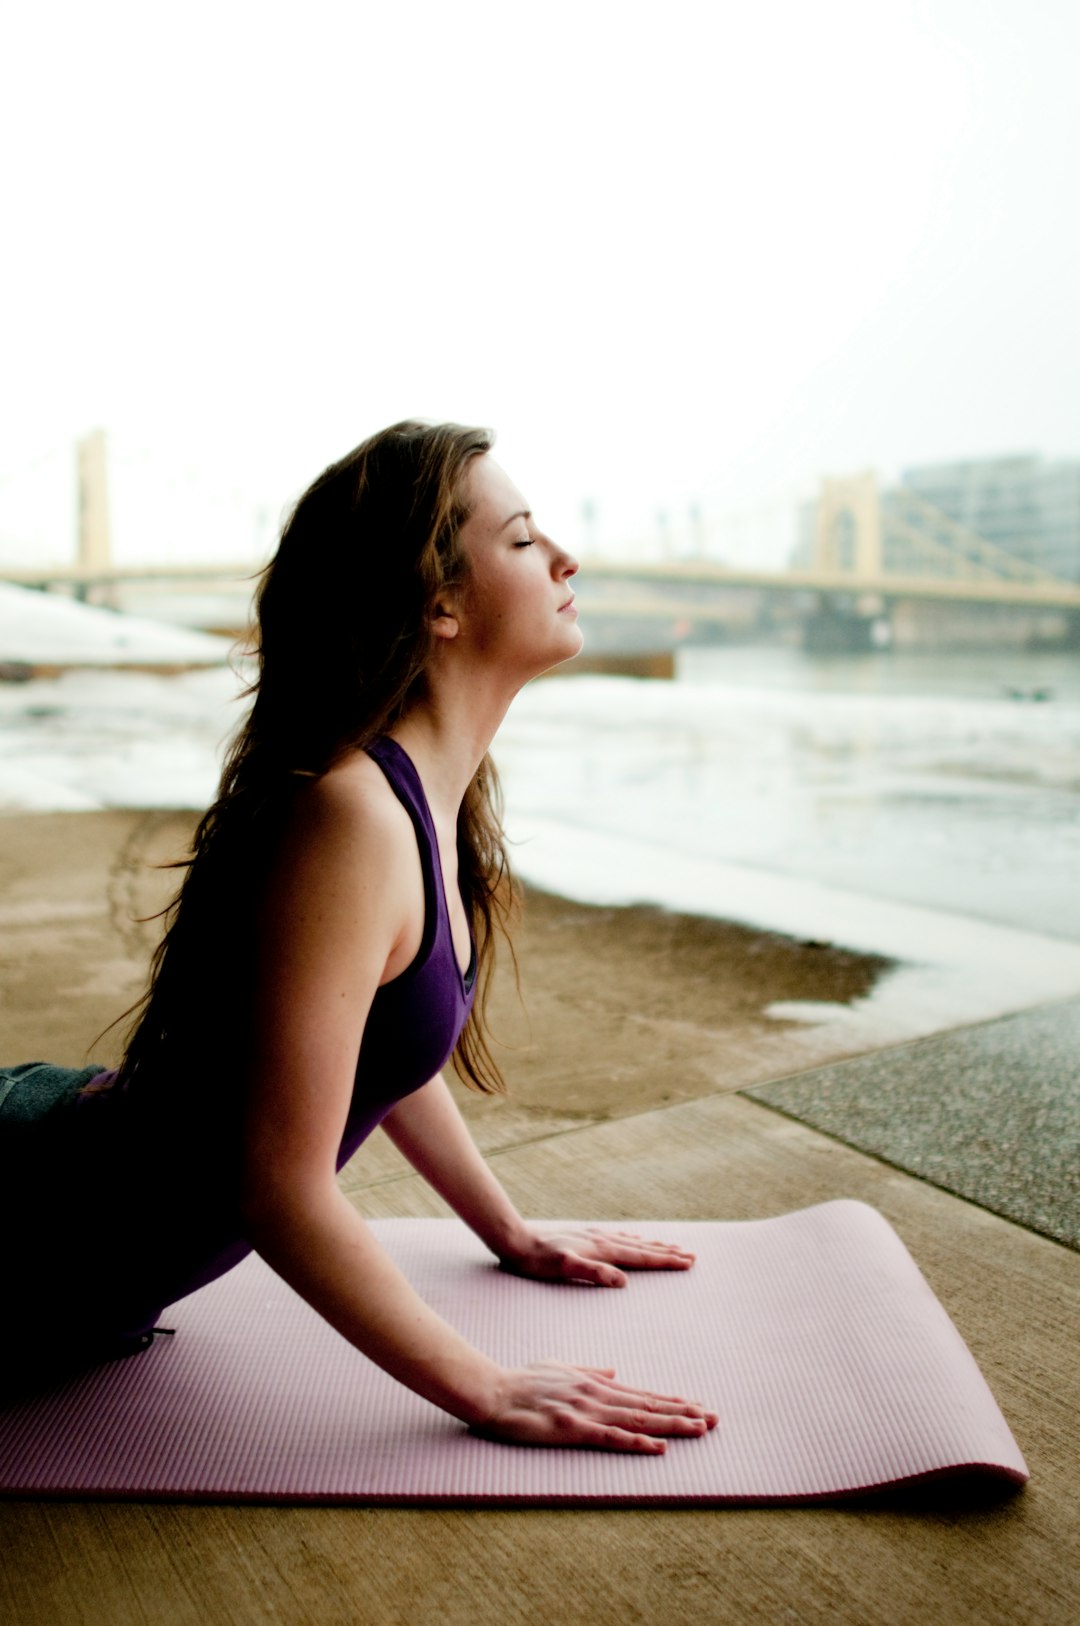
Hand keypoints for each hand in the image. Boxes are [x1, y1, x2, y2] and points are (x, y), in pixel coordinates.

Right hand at [472, 1361, 717, 1452]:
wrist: (493, 1390)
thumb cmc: (522, 1381)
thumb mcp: (560, 1368)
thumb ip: (590, 1370)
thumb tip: (615, 1371)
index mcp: (596, 1382)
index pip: (642, 1394)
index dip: (672, 1401)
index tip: (698, 1406)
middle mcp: (598, 1394)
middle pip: (649, 1405)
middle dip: (684, 1412)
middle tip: (715, 1418)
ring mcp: (587, 1410)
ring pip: (638, 1419)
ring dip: (672, 1424)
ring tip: (700, 1428)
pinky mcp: (573, 1428)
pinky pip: (612, 1437)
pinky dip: (638, 1442)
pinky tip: (659, 1447)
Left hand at [498, 1226, 695, 1287]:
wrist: (516, 1240)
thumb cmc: (538, 1260)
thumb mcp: (564, 1268)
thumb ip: (593, 1272)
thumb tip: (623, 1281)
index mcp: (602, 1250)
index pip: (641, 1257)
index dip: (665, 1261)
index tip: (687, 1262)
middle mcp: (602, 1240)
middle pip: (642, 1247)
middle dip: (667, 1252)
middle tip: (691, 1256)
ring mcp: (594, 1237)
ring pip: (632, 1242)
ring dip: (653, 1245)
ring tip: (671, 1246)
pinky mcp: (585, 1238)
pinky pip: (618, 1239)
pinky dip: (633, 1241)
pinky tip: (634, 1240)